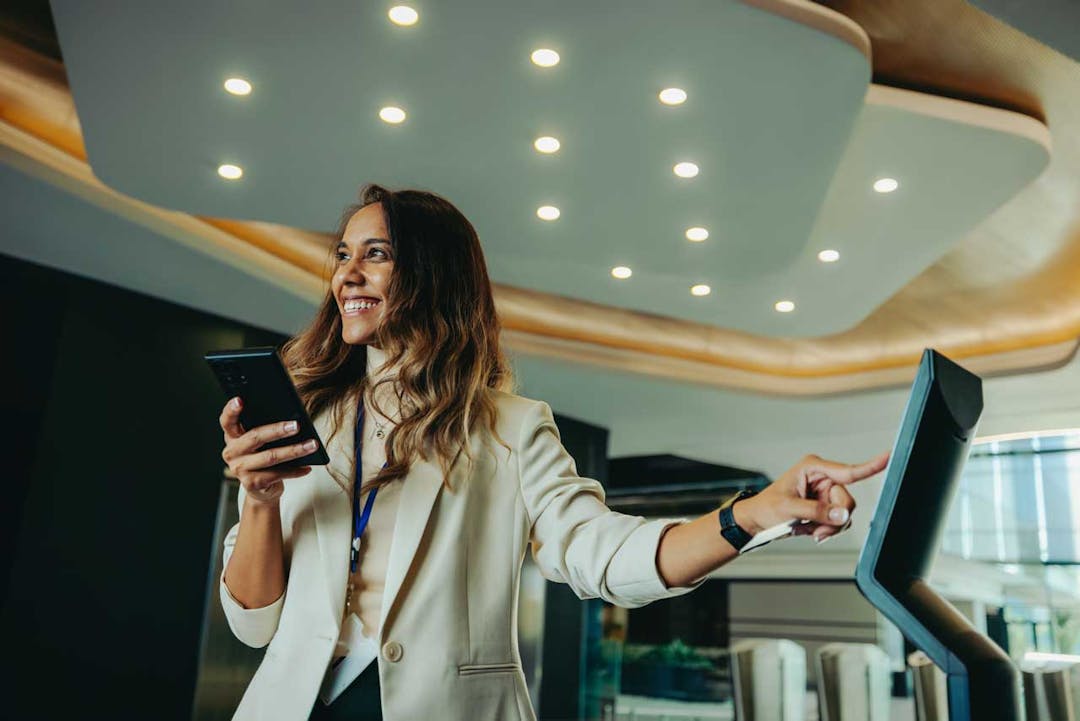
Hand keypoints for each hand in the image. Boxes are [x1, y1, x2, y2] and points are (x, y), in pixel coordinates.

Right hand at [219, 396, 314, 505]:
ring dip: (294, 450)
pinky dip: (295, 470)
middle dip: (278, 430)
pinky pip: (278, 474)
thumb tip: (293, 417)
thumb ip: (267, 428)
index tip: (240, 399)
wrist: (262, 489)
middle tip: (297, 425)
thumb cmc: (264, 457)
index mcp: (232, 436)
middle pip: (255, 437)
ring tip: (312, 445)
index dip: (231, 410)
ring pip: (270, 456)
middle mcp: (232, 452)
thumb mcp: (262, 442)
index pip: (227, 421)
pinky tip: (307, 466)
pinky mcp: (251, 484)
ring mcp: (240, 469)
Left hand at [734, 450, 889, 542]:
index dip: (870, 466)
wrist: (758, 522)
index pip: (847, 471)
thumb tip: (842, 514)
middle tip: (816, 528)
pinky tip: (813, 531)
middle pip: (847, 500)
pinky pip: (841, 520)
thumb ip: (816, 511)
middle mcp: (823, 478)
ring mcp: (826, 493)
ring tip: (810, 530)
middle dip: (835, 517)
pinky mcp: (826, 506)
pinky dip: (829, 530)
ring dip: (831, 526)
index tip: (889, 456)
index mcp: (813, 468)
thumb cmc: (766, 508)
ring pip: (845, 512)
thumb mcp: (788, 509)